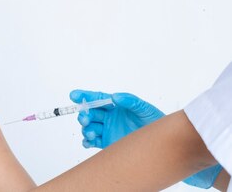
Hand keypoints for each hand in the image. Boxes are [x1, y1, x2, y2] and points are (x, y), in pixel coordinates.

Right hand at [70, 89, 221, 188]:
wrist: (163, 143)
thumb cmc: (154, 121)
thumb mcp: (144, 108)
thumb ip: (129, 101)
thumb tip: (114, 97)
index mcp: (114, 106)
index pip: (96, 98)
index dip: (84, 96)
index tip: (74, 95)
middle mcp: (108, 117)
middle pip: (90, 113)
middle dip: (84, 114)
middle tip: (85, 117)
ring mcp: (106, 130)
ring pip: (89, 127)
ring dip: (86, 128)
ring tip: (92, 132)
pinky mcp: (107, 143)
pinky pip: (92, 141)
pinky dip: (87, 141)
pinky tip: (89, 140)